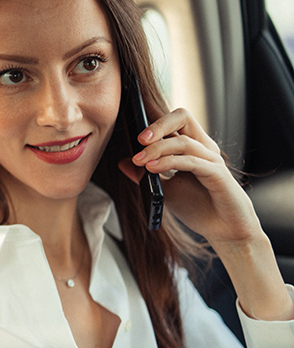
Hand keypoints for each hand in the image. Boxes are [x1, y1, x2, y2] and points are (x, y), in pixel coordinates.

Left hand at [117, 107, 257, 248]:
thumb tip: (123, 162)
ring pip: (182, 141)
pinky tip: (152, 168)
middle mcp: (202, 147)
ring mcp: (212, 159)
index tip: (133, 136)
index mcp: (191, 147)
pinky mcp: (217, 174)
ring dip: (157, 149)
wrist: (224, 230)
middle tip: (139, 139)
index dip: (153, 123)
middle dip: (158, 124)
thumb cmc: (197, 207)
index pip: (173, 121)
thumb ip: (146, 174)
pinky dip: (169, 162)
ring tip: (138, 160)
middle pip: (182, 117)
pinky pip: (191, 161)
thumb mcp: (164, 189)